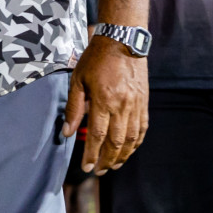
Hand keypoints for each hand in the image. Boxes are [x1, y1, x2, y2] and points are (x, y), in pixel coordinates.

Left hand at [63, 35, 147, 172]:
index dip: (92, 154)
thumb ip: (74, 108)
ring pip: (131, 139)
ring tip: (113, 166)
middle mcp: (122, 105)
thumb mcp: (78, 79)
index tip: (86, 166)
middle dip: (107, 160)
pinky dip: (136, 143)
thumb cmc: (96, 58)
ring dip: (122, 156)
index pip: (98, 136)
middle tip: (98, 171)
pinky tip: (129, 150)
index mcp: (104, 100)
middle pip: (116, 142)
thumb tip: (68, 132)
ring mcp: (136, 105)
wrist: (122, 40)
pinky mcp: (144, 102)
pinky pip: (142, 128)